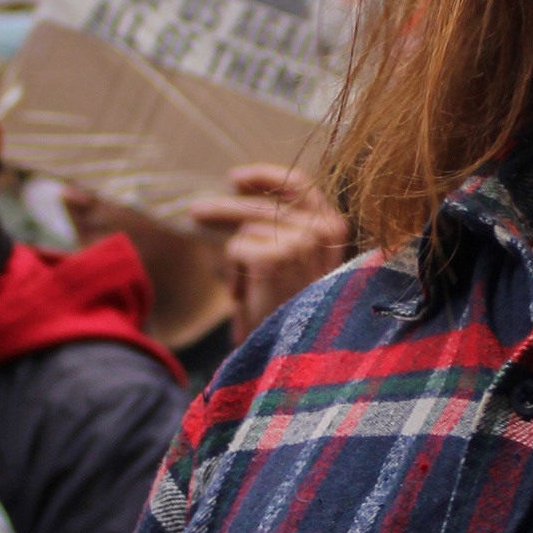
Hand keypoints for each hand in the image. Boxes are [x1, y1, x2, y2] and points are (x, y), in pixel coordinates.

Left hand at [186, 164, 350, 346]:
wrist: (303, 355)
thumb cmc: (300, 312)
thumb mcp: (304, 265)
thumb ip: (287, 231)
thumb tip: (243, 196)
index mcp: (335, 229)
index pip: (301, 185)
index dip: (267, 177)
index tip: (238, 178)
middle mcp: (323, 230)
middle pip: (264, 203)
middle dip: (226, 207)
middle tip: (196, 211)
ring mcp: (301, 241)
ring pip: (247, 227)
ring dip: (236, 257)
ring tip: (239, 283)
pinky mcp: (274, 256)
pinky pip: (237, 248)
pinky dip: (236, 274)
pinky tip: (247, 297)